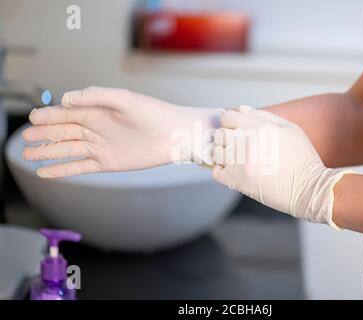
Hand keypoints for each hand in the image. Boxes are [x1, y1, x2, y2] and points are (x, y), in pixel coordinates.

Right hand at [23, 87, 219, 177]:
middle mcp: (96, 128)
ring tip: (28, 155)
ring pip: (68, 149)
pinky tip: (46, 171)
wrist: (174, 135)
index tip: (33, 119)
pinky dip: (63, 169)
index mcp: (98, 111)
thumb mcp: (124, 99)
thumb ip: (95, 96)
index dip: (49, 116)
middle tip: (25, 138)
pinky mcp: (108, 163)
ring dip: (48, 152)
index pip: (67, 113)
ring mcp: (101, 146)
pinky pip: (80, 166)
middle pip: (63, 131)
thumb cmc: (154, 113)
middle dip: (43, 135)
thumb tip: (66, 97)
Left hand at [212, 106, 351, 228]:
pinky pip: (216, 172)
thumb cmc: (303, 159)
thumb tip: (241, 109)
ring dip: (224, 156)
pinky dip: (222, 171)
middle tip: (237, 148)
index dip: (230, 123)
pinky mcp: (238, 180)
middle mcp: (247, 142)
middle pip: (219, 134)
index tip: (236, 131)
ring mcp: (240, 162)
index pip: (227, 117)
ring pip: (216, 153)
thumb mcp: (290, 129)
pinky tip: (234, 172)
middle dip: (226, 139)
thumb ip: (264, 116)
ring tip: (237, 161)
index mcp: (259, 127)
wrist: (310, 189)